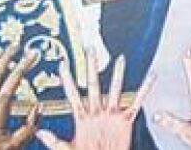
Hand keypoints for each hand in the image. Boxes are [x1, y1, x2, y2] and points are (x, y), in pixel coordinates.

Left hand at [35, 48, 155, 149]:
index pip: (73, 95)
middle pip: (94, 85)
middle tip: (90, 50)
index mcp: (82, 119)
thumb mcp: (69, 149)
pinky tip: (150, 78)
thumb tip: (40, 132)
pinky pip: (136, 103)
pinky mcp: (125, 121)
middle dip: (92, 67)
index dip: (68, 80)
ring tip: (120, 59)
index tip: (62, 64)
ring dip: (117, 75)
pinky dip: (144, 90)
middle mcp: (97, 113)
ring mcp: (111, 116)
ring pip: (115, 90)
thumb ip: (55, 141)